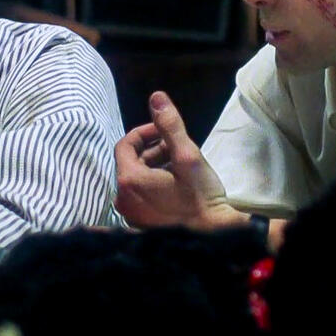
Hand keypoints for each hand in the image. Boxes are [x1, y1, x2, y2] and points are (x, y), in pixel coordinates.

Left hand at [114, 91, 242, 230]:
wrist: (213, 237)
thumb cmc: (200, 198)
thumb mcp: (188, 156)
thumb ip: (170, 126)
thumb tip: (156, 97)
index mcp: (129, 181)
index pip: (124, 145)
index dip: (144, 132)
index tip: (165, 131)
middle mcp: (123, 199)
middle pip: (129, 162)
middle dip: (151, 149)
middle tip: (176, 147)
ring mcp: (130, 215)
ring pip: (135, 179)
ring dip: (154, 166)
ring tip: (179, 164)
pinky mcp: (139, 226)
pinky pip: (140, 197)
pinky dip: (153, 185)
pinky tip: (176, 185)